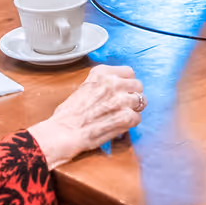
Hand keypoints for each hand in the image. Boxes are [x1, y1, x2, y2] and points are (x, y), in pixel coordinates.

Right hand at [28, 65, 145, 167]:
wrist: (64, 132)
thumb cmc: (68, 114)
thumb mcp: (84, 87)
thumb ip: (102, 84)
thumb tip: (117, 86)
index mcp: (101, 73)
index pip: (128, 72)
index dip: (127, 82)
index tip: (123, 89)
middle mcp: (113, 83)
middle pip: (138, 85)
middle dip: (133, 95)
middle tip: (124, 105)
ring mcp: (121, 100)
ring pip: (141, 101)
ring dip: (133, 109)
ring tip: (120, 115)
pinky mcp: (126, 117)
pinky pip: (138, 117)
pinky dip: (130, 123)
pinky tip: (119, 125)